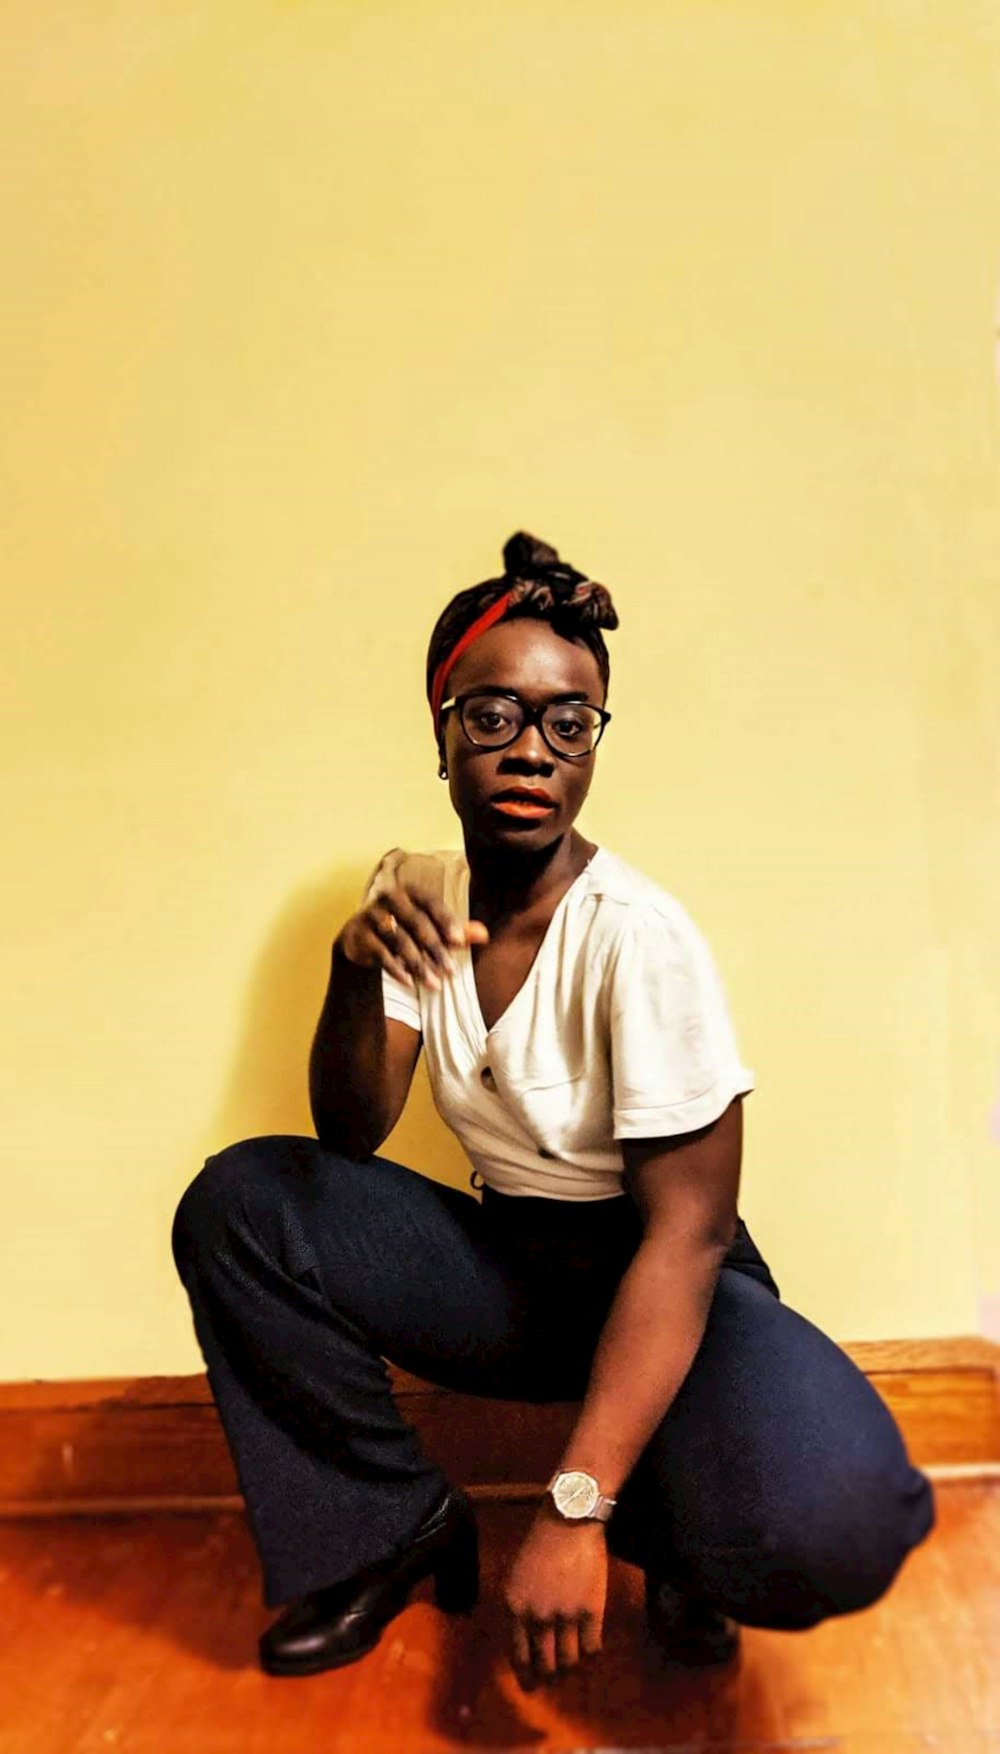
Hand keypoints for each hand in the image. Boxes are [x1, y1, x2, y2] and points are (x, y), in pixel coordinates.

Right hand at [337, 854, 488, 990]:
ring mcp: (372, 915)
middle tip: (451, 972)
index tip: (460, 943)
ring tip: (434, 985)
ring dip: (419, 965)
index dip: (446, 922)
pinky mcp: (359, 934)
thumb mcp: (429, 927)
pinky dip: (396, 969)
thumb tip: (484, 935)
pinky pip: (380, 953)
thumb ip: (455, 930)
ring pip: (400, 941)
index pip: (431, 903)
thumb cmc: (403, 928)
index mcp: (409, 890)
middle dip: (436, 950)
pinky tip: (410, 983)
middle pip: (417, 924)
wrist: (359, 935)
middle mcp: (389, 897)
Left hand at [502, 1508, 606, 1689]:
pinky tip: (591, 1648)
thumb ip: (520, 1608)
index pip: (518, 1656)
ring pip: (569, 1661)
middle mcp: (538, 1617)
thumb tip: (526, 1642)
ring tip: (574, 1663)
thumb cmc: (539, 1544)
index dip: (526, 1676)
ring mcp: (566, 1616)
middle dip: (550, 1676)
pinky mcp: (592, 1611)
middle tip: (555, 1677)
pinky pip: (593, 1648)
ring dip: (571, 1668)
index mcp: (515, 1607)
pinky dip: (592, 1654)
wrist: (569, 1521)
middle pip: (545, 1665)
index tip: (531, 1686)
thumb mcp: (517, 1577)